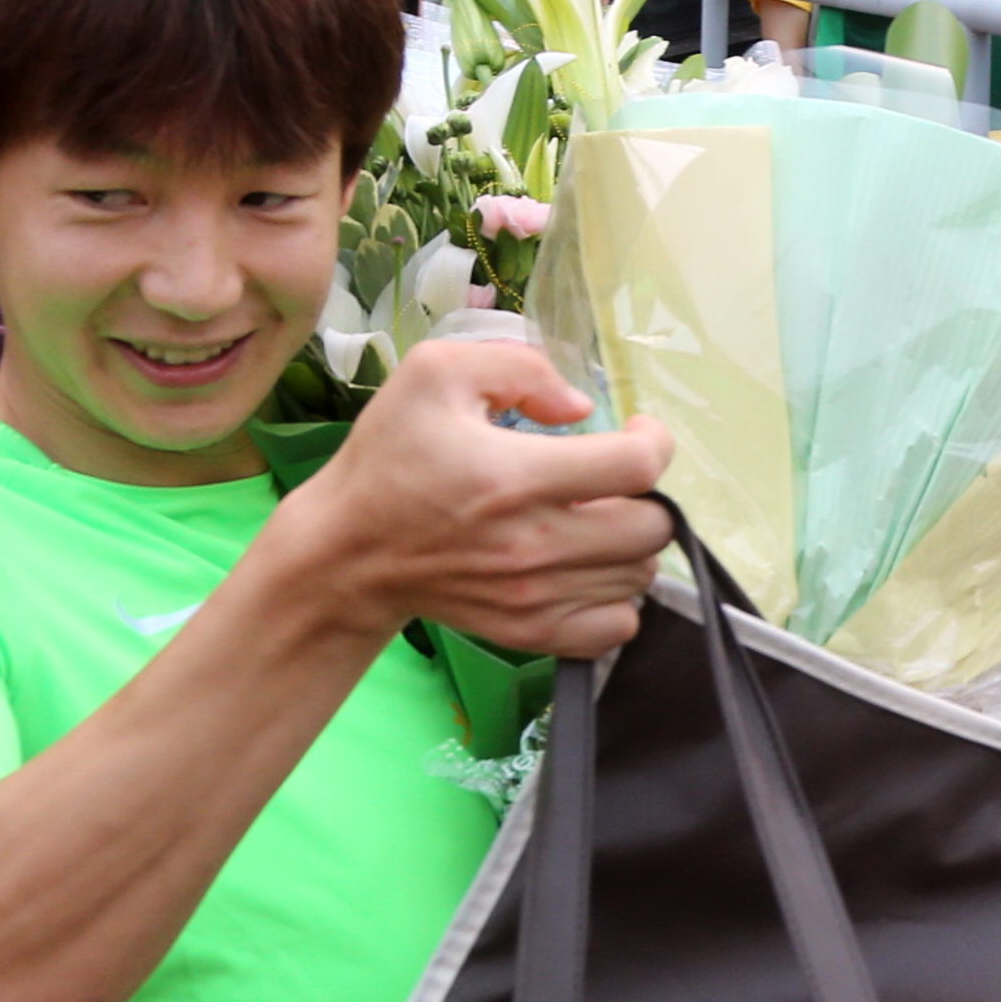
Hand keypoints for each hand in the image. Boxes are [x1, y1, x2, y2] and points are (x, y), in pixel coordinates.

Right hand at [268, 337, 676, 660]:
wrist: (348, 552)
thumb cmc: (391, 459)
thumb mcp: (433, 375)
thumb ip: (518, 368)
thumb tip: (579, 406)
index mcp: (515, 477)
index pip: (636, 468)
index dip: (653, 442)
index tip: (633, 432)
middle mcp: (535, 544)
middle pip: (652, 528)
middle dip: (644, 493)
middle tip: (609, 480)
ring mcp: (536, 598)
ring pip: (641, 575)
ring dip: (631, 543)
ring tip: (594, 520)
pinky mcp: (531, 633)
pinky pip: (618, 627)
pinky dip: (617, 598)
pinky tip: (587, 569)